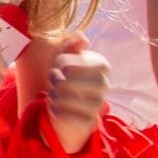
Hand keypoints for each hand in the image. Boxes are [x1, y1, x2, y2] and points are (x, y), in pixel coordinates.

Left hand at [43, 33, 109, 150]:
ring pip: (64, 99)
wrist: (69, 101)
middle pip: (65, 82)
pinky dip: (55, 110)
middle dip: (53, 80)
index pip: (69, 64)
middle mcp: (105, 84)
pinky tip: (55, 106)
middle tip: (53, 80)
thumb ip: (70, 45)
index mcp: (101, 64)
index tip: (58, 65)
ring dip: (53, 95)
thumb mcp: (64, 54)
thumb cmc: (65, 72)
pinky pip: (66, 116)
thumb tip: (81, 37)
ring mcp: (99, 103)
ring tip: (54, 93)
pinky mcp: (90, 120)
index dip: (58, 64)